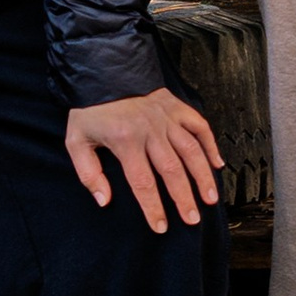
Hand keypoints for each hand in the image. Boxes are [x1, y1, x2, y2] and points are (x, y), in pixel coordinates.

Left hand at [63, 88, 223, 232]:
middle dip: (183, 198)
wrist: (102, 69)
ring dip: (202, 176)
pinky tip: (218, 163)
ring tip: (210, 198)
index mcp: (126, 140)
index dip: (153, 207)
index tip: (161, 227)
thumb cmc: (90, 109)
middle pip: (171, 170)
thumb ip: (89, 172)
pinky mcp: (176, 106)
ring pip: (190, 150)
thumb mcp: (77, 140)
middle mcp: (150, 130)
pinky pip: (199, 126)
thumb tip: (104, 200)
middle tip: (192, 219)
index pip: (142, 182)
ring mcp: (166, 117)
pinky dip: (210, 144)